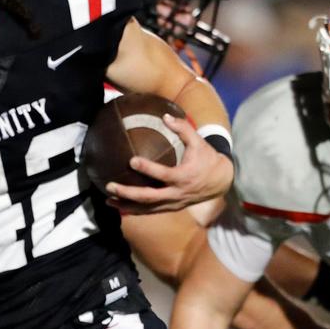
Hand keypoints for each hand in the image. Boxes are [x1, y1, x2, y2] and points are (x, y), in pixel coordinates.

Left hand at [106, 115, 233, 213]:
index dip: (147, 168)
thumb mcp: (199, 142)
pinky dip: (135, 210)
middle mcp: (177, 193)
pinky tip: (120, 206)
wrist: (221, 181)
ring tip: (109, 200)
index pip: (163, 175)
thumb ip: (183, 128)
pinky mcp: (172, 208)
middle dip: (128, 193)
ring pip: (147, 209)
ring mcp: (174, 203)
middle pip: (149, 197)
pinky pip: (151, 211)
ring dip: (127, 205)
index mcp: (184, 177)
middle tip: (111, 186)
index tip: (132, 161)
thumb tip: (165, 116)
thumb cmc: (207, 159)